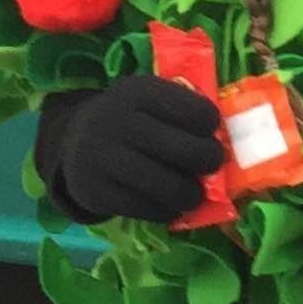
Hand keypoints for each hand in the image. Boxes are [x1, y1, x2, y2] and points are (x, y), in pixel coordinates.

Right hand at [58, 72, 225, 223]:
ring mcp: (105, 158)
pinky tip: (171, 205)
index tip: (213, 128)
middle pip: (181, 149)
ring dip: (191, 193)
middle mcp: (118, 122)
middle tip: (213, 163)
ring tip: (195, 193)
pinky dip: (166, 211)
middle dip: (208, 160)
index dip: (209, 121)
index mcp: (137, 93)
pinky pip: (144, 208)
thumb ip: (181, 110)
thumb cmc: (130, 120)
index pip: (189, 108)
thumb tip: (227, 139)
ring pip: (164, 185)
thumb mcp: (149, 100)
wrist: (75, 141)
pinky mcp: (97, 191)